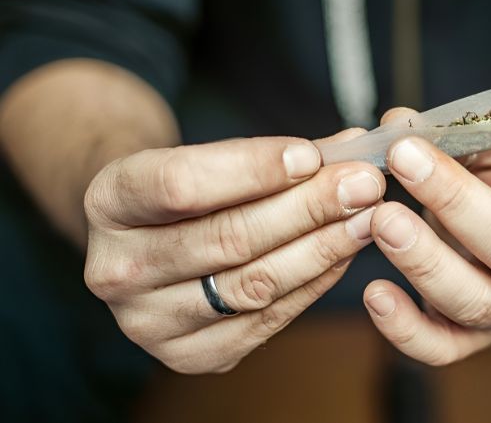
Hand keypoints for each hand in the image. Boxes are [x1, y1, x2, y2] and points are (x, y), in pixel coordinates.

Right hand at [84, 129, 384, 372]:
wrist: (151, 243)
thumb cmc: (187, 193)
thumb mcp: (206, 158)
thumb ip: (275, 155)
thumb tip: (352, 147)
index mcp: (108, 203)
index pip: (181, 184)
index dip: (254, 169)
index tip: (312, 155)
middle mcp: (117, 270)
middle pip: (227, 239)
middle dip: (308, 208)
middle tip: (363, 184)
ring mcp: (151, 322)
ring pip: (253, 284)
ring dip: (323, 247)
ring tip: (368, 216)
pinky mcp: (191, 356)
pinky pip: (268, 319)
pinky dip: (315, 282)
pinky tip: (345, 252)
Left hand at [363, 109, 490, 365]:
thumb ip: (454, 131)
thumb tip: (396, 124)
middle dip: (454, 204)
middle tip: (406, 160)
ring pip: (473, 303)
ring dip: (421, 260)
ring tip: (381, 218)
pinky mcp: (468, 335)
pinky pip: (439, 347)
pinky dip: (403, 328)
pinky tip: (374, 293)